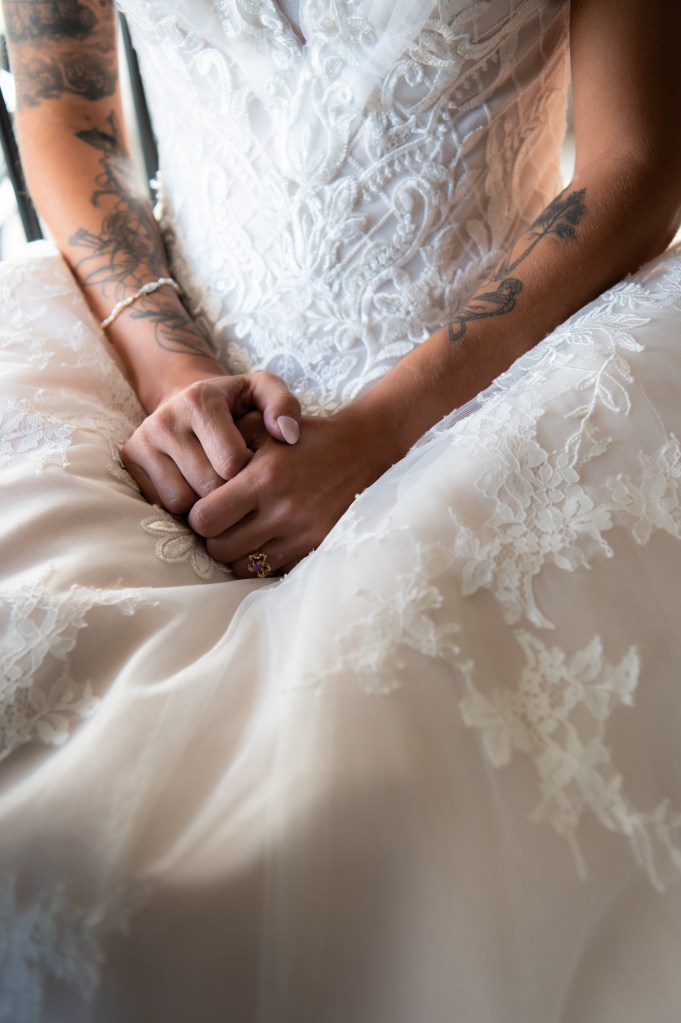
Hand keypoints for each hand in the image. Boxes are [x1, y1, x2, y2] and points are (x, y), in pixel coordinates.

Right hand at [121, 371, 300, 513]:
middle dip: (229, 493)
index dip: (249, 474)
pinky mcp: (130, 459)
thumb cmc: (233, 403)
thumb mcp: (262, 392)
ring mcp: (142, 440)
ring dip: (205, 503)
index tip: (253, 466)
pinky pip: (162, 505)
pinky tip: (195, 488)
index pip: (231, 464)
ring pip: (182, 503)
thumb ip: (284, 405)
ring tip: (216, 485)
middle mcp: (165, 419)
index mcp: (199, 401)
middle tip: (237, 483)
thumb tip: (287, 435)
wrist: (185, 399)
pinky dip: (183, 506)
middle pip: (207, 487)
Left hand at [187, 406, 400, 576]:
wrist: (361, 450)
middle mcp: (282, 511)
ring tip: (242, 534)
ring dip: (236, 553)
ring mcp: (300, 534)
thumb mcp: (264, 427)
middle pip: (219, 549)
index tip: (206, 506)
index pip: (205, 518)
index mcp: (264, 479)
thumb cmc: (304, 437)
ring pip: (243, 567)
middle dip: (214, 537)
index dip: (198, 515)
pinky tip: (265, 540)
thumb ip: (226, 444)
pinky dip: (262, 560)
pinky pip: (272, 570)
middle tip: (221, 523)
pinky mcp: (315, 547)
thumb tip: (193, 473)